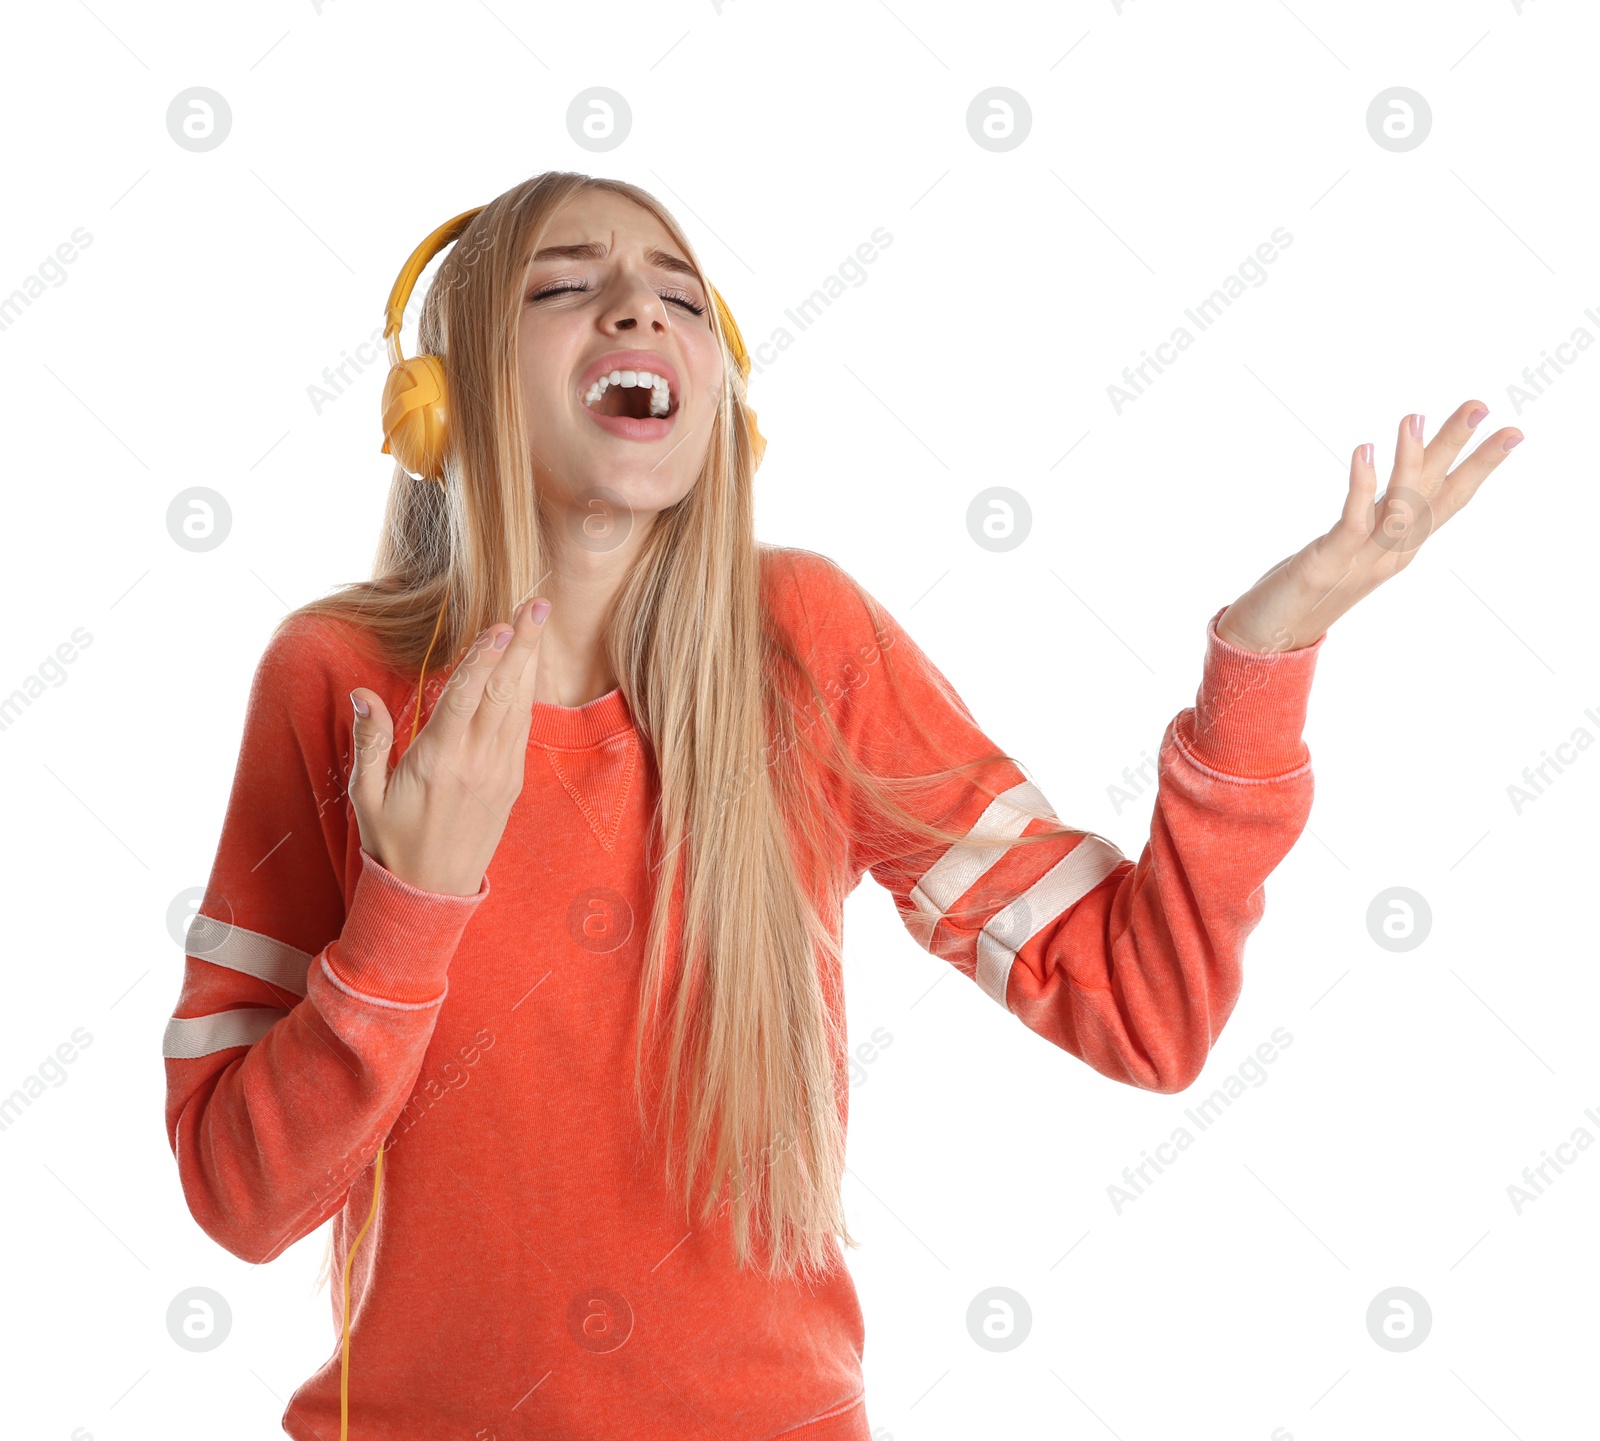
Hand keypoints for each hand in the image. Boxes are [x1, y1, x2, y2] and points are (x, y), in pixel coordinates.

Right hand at [346, 598, 551, 895]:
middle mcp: (476, 763)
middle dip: (521, 645)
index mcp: (439, 763)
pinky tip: (528, 667)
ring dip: (529, 661)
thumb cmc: (392, 842)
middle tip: (537, 604)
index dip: (483, 660)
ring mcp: (499, 771)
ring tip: (537, 621)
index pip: (466, 699)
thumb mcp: (366, 795)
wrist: (431, 894)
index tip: (500, 626)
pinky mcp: (510, 780)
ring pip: (518, 705)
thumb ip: (369, 741)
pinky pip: (520, 727)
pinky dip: (526, 692)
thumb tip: (361, 693)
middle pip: (502, 692)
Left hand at [1216, 400, 1522, 652]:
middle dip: (1458, 452)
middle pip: (1430, 496)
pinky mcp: (1326, 564)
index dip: (1478, 467)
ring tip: (1414, 417)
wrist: (1269, 640)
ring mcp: (1361, 562)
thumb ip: (1375, 521)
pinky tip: (1365, 451)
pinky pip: (1351, 522)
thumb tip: (1397, 485)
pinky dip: (1361, 486)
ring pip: (1398, 508)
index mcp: (1399, 548)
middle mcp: (1389, 555)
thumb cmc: (1306, 592)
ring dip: (1408, 461)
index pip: (1447, 501)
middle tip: (1481, 407)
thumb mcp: (1351, 550)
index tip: (1510, 431)